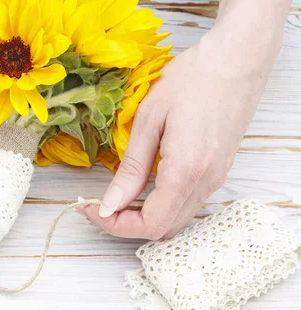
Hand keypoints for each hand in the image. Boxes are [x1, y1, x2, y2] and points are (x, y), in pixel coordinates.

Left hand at [82, 19, 282, 239]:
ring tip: (115, 196)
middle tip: (98, 204)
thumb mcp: (149, 119)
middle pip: (163, 230)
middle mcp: (205, 183)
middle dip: (125, 224)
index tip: (90, 209)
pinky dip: (160, 206)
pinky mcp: (218, 172)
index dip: (115, 225)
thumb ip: (131, 169)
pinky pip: (186, 204)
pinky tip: (141, 186)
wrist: (239, 58)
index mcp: (186, 171)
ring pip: (176, 220)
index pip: (149, 224)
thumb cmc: (193, 79)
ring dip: (143, 217)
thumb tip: (109, 206)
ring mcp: (216, 179)